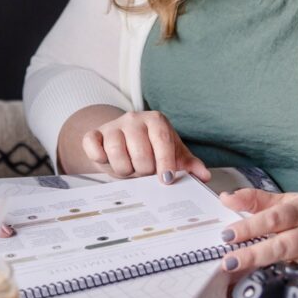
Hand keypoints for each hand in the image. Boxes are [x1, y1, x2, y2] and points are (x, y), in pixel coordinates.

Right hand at [80, 109, 209, 182]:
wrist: (121, 141)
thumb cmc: (149, 149)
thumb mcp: (171, 154)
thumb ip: (188, 165)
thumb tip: (204, 176)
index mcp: (156, 121)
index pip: (162, 141)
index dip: (165, 162)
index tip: (166, 179)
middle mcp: (134, 118)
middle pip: (140, 152)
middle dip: (143, 170)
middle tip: (143, 171)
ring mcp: (112, 125)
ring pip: (116, 153)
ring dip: (123, 169)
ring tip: (129, 168)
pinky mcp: (93, 134)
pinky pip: (93, 147)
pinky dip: (99, 158)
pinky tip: (106, 161)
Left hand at [218, 188, 297, 276]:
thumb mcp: (290, 201)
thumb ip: (256, 200)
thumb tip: (226, 198)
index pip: (272, 218)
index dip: (249, 226)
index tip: (228, 235)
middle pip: (281, 245)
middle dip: (254, 254)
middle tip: (230, 262)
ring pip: (293, 265)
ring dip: (269, 272)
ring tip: (245, 277)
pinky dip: (290, 284)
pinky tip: (274, 290)